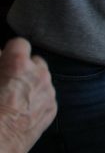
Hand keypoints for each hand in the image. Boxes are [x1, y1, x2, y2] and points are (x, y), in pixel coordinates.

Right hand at [0, 38, 55, 152]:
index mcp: (18, 65)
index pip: (19, 43)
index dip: (9, 51)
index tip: (3, 59)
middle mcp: (40, 75)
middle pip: (34, 61)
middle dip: (22, 67)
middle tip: (7, 79)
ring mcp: (49, 93)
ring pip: (43, 79)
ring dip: (31, 83)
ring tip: (13, 96)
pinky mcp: (52, 109)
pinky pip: (46, 96)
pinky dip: (37, 99)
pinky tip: (21, 109)